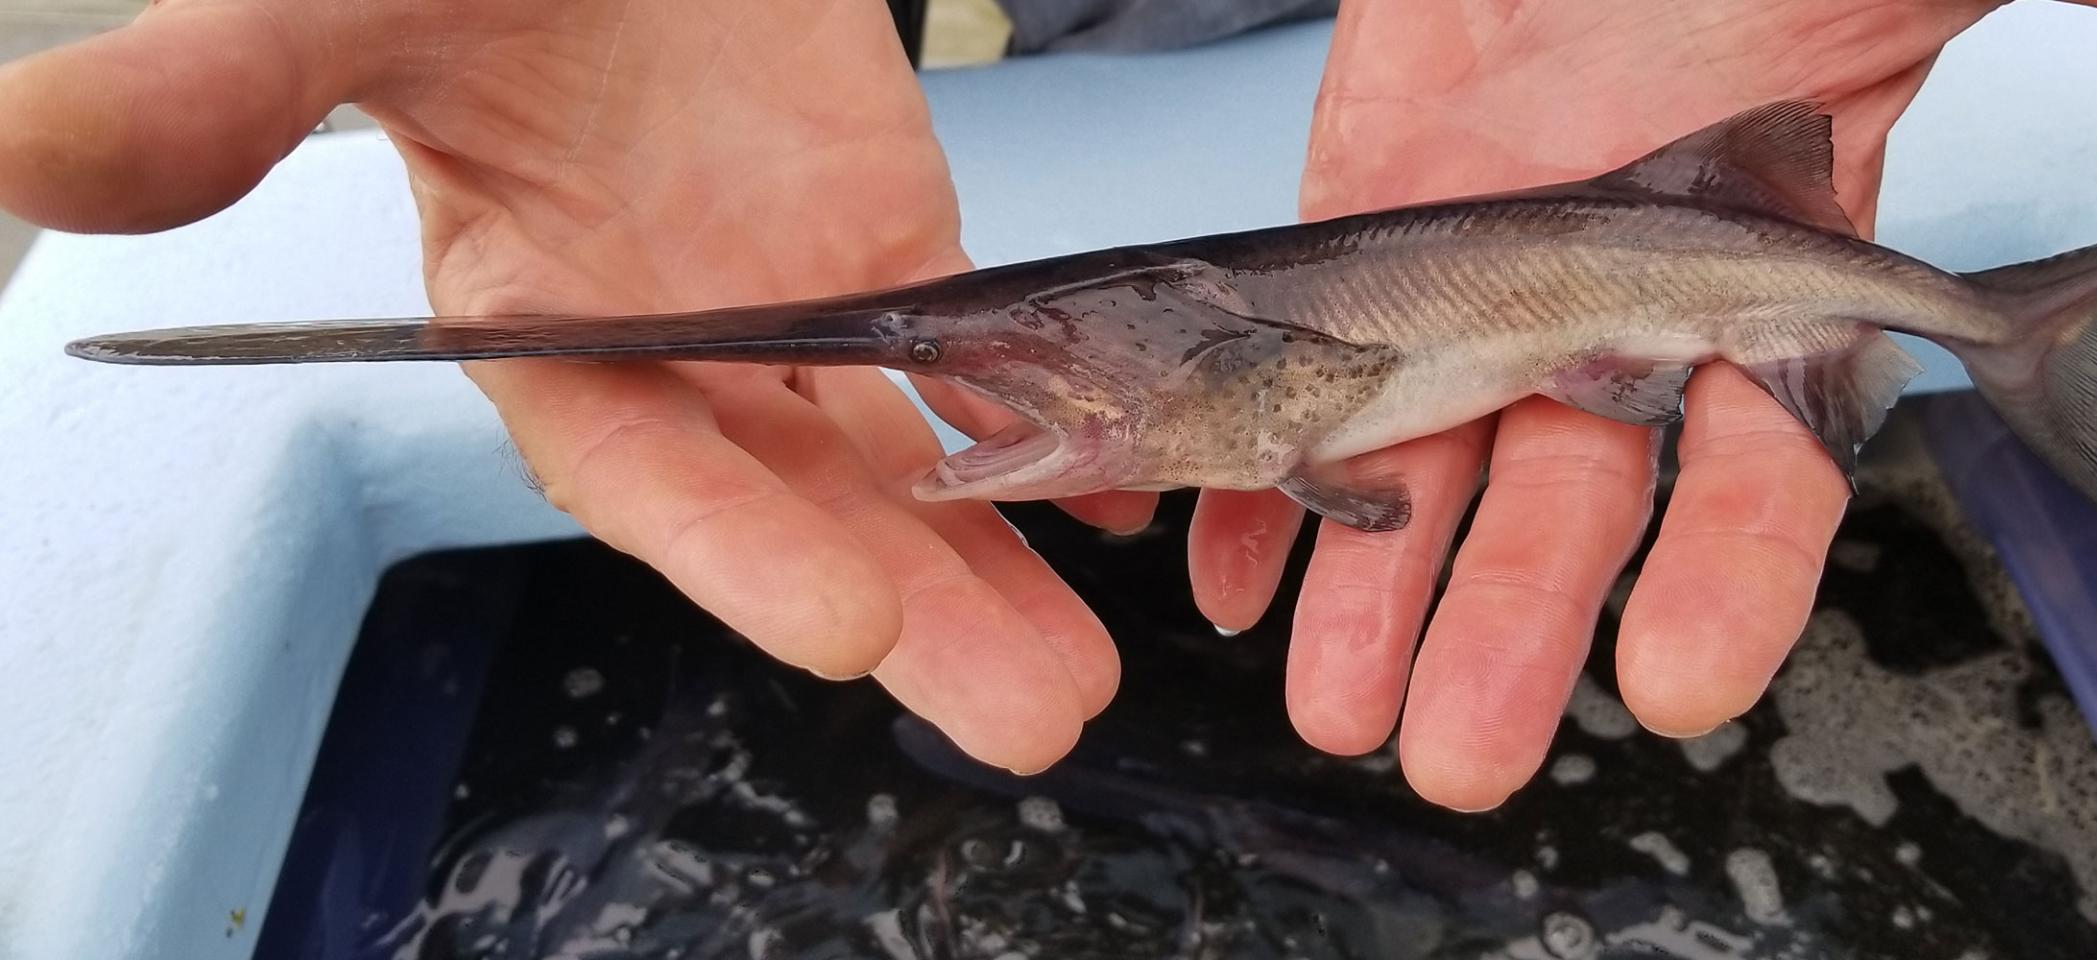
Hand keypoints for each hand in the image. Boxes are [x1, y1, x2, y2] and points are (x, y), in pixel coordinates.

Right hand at [0, 0, 1159, 773]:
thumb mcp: (342, 8)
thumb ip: (219, 91)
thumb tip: (26, 149)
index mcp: (537, 322)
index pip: (633, 465)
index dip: (735, 549)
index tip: (856, 620)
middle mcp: (673, 345)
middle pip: (791, 506)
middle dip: (909, 609)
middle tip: (1031, 711)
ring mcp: (789, 301)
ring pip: (895, 459)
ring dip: (992, 561)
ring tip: (1083, 668)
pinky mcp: (884, 244)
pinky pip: (968, 357)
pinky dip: (1045, 424)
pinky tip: (1125, 496)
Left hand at [1188, 0, 2096, 810]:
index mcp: (1771, 279)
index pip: (1770, 462)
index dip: (1731, 573)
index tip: (1688, 678)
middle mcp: (1630, 313)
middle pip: (1584, 507)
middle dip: (1522, 626)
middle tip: (1463, 747)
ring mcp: (1493, 284)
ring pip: (1442, 468)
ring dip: (1385, 590)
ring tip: (1338, 695)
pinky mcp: (1371, 237)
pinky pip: (1311, 377)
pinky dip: (1267, 476)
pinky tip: (1227, 557)